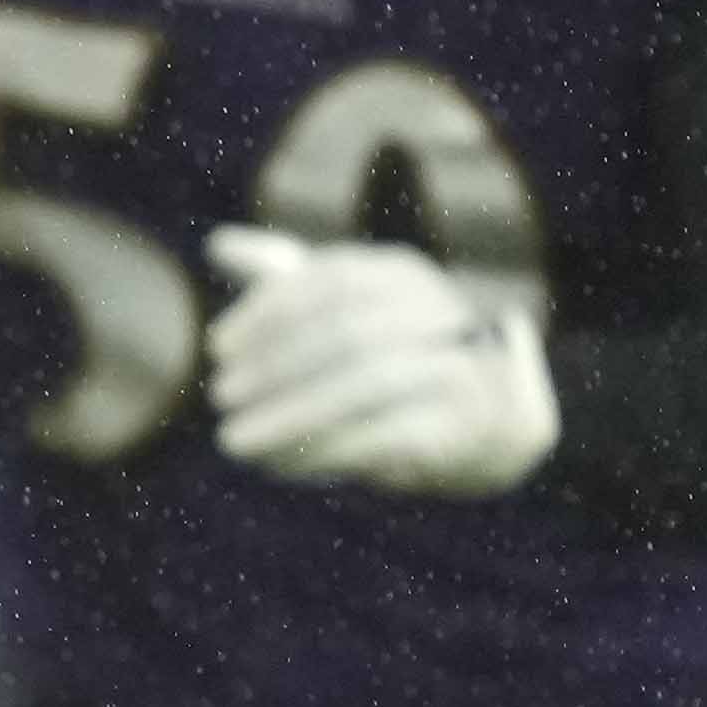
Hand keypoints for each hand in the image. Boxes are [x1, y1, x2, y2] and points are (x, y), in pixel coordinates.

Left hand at [203, 229, 555, 495]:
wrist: (489, 419)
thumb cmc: (397, 356)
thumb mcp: (346, 310)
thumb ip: (288, 279)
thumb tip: (219, 244)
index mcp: (402, 275)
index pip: (330, 280)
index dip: (267, 313)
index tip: (218, 348)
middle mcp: (436, 313)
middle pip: (346, 333)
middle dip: (274, 368)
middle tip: (220, 398)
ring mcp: (455, 368)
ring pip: (365, 385)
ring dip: (290, 416)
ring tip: (236, 441)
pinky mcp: (460, 426)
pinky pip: (385, 437)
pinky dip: (325, 451)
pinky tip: (281, 463)